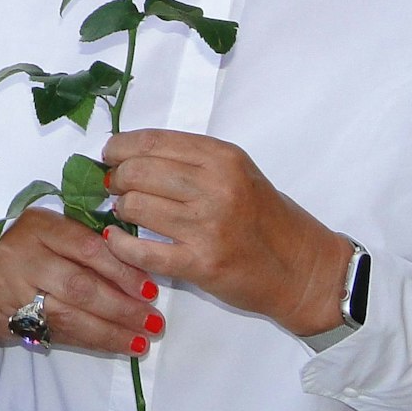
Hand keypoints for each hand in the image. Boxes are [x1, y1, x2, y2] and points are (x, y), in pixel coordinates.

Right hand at [0, 207, 162, 357]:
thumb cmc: (26, 250)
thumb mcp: (50, 231)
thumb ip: (85, 239)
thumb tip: (140, 260)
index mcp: (39, 224)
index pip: (88, 247)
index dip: (122, 270)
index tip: (150, 287)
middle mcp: (23, 254)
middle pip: (80, 285)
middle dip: (122, 306)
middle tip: (154, 320)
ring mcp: (14, 289)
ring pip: (70, 314)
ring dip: (112, 330)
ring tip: (142, 339)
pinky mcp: (12, 319)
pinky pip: (59, 333)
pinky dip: (93, 340)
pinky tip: (118, 344)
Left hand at [101, 129, 350, 336]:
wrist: (301, 268)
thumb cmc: (266, 218)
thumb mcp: (239, 173)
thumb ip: (193, 162)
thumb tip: (131, 156)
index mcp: (224, 157)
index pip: (154, 141)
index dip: (121, 146)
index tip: (110, 154)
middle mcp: (216, 186)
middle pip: (139, 171)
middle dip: (118, 178)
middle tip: (117, 187)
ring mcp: (208, 226)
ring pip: (137, 206)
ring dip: (122, 209)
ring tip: (127, 212)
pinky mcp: (201, 263)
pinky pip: (143, 250)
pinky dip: (121, 244)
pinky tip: (117, 240)